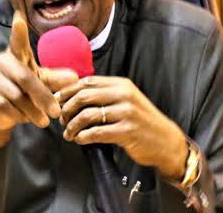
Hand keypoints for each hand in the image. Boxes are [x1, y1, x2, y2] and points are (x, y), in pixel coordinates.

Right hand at [0, 12, 77, 150]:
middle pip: (24, 78)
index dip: (18, 31)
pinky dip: (18, 116)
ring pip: (15, 96)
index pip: (18, 41)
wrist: (1, 113)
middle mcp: (0, 63)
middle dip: (43, 97)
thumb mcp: (41, 83)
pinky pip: (4, 107)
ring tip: (42, 120)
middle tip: (56, 112)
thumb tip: (75, 77)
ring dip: (32, 111)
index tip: (19, 17)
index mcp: (16, 55)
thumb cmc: (24, 90)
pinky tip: (24, 119)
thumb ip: (56, 79)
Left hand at [57, 76, 187, 179]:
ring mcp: (127, 113)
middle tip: (62, 120)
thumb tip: (74, 94)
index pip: (87, 82)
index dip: (68, 91)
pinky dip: (83, 137)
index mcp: (121, 84)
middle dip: (67, 109)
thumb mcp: (126, 100)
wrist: (165, 141)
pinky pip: (96, 133)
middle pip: (83, 96)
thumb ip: (105, 94)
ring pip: (87, 115)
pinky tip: (80, 140)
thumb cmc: (141, 122)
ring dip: (73, 126)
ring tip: (69, 133)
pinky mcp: (127, 131)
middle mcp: (124, 95)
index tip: (57, 101)